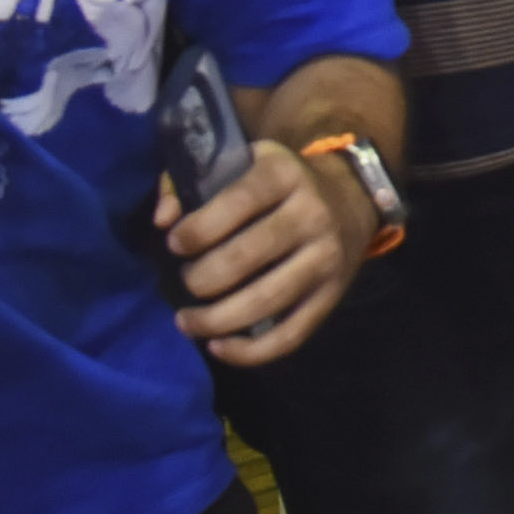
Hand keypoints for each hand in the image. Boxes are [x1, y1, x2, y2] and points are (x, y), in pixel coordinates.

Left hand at [158, 153, 356, 365]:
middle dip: (201, 278)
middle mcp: (311, 214)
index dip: (197, 229)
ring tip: (186, 321)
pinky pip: (290, 334)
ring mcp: (325, 259)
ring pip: (265, 301)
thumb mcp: (241, 162)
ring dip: (215, 320)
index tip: (175, 244)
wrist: (351, 199)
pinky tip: (218, 347)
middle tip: (185, 282)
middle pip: (246, 257)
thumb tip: (162, 220)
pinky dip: (250, 351)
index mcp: (284, 174)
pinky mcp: (332, 297)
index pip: (236, 201)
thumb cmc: (277, 185)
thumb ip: (190, 181)